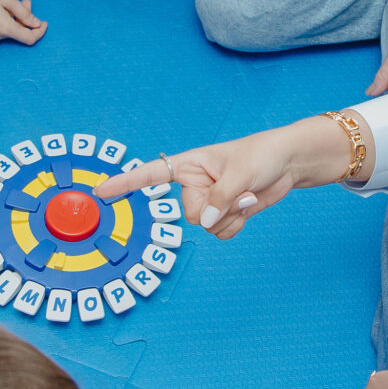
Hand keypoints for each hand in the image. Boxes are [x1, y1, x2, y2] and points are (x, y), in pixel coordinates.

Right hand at [0, 0, 46, 44]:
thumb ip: (24, 13)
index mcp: (4, 28)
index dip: (39, 32)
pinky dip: (0, 18)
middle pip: (16, 31)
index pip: (29, 39)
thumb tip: (36, 24)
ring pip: (5, 28)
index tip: (44, 22)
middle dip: (24, 16)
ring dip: (11, 15)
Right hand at [97, 117, 346, 238]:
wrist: (288, 163)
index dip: (124, 183)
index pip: (150, 174)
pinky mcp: (224, 213)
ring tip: (247, 195)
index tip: (99, 191)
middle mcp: (194, 184)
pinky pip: (220, 233)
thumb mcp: (240, 174)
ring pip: (205, 227)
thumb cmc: (262, 155)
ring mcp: (210, 200)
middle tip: (238, 191)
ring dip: (230, 216)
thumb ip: (219, 200)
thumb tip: (205, 223)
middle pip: (188, 214)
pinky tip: (248, 206)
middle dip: (214, 209)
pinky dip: (236, 225)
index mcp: (189, 164)